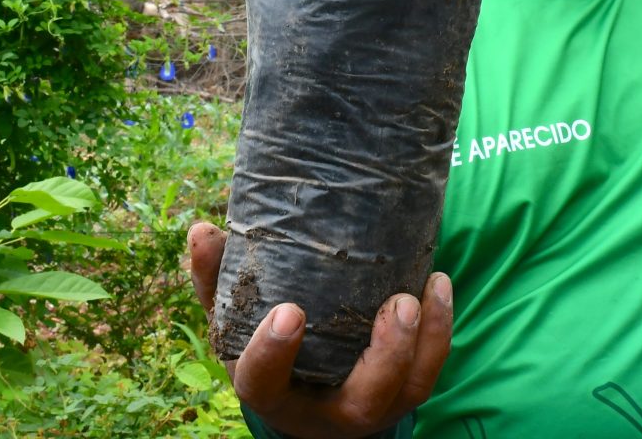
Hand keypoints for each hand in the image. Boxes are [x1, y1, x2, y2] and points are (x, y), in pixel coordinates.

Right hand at [187, 221, 452, 438]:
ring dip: (422, 343)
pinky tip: (438, 284)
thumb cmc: (263, 346)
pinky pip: (428, 373)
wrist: (303, 397)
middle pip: (361, 401)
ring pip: (407, 391)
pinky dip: (439, 332)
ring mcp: (369, 408)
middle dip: (384, 355)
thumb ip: (216, 279)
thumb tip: (202, 229)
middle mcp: (324, 412)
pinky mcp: (402, 395)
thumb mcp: (233, 320)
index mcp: (272, 393)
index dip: (274, 354)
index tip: (289, 311)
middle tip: (394, 303)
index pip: (264, 383)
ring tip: (423, 290)